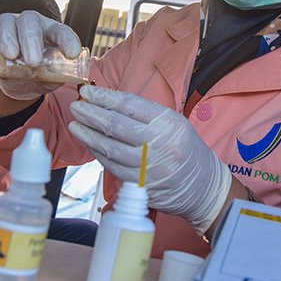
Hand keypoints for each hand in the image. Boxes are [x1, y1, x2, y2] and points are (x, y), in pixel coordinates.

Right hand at [0, 11, 81, 99]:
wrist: (17, 80)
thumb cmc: (37, 74)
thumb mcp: (47, 79)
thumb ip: (52, 78)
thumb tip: (56, 78)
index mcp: (51, 33)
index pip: (61, 32)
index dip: (68, 41)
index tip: (72, 54)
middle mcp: (31, 24)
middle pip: (30, 22)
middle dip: (31, 41)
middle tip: (33, 61)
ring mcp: (9, 25)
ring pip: (7, 21)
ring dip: (8, 38)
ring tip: (10, 55)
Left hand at [68, 86, 231, 234]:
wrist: (204, 187)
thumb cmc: (186, 149)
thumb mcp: (173, 123)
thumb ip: (144, 114)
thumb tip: (109, 103)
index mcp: (167, 123)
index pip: (129, 105)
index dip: (104, 98)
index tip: (88, 93)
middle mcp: (159, 144)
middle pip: (115, 125)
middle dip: (91, 114)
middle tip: (76, 106)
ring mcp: (149, 167)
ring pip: (110, 148)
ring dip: (88, 135)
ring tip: (76, 124)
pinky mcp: (140, 185)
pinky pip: (112, 167)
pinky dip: (99, 154)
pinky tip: (90, 144)